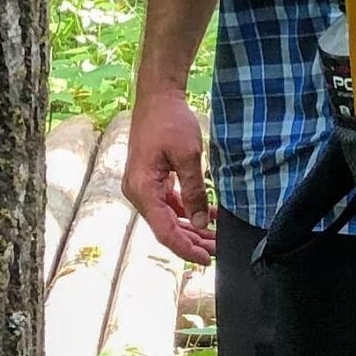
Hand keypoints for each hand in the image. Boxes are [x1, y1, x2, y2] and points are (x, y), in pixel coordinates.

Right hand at [125, 87, 215, 265]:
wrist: (157, 96)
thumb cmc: (169, 120)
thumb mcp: (188, 155)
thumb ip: (194, 191)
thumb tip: (202, 222)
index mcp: (142, 189)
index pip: (164, 230)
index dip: (186, 248)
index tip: (207, 259)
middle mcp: (138, 192)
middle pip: (165, 228)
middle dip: (191, 242)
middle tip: (217, 252)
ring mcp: (143, 186)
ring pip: (168, 218)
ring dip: (191, 228)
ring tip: (215, 239)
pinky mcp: (150, 180)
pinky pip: (168, 204)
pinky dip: (187, 211)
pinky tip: (208, 216)